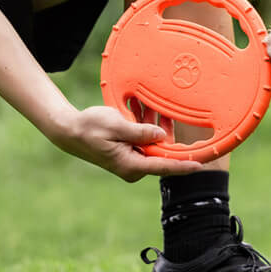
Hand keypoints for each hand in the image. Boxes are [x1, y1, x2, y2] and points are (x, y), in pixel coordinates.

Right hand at [48, 105, 201, 180]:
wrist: (70, 131)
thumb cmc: (90, 127)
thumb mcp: (116, 126)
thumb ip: (140, 132)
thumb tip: (162, 136)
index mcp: (131, 165)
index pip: (163, 167)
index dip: (184, 166)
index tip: (200, 165)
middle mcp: (134, 166)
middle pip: (162, 153)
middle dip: (169, 133)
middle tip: (175, 112)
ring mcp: (132, 161)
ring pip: (155, 143)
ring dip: (156, 124)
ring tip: (151, 104)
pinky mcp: (130, 153)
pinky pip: (146, 140)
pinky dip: (147, 125)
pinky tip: (145, 108)